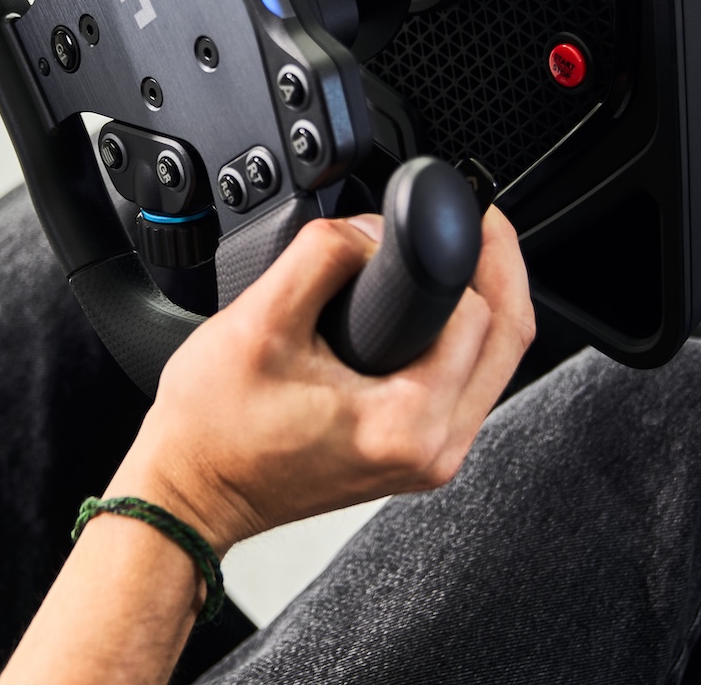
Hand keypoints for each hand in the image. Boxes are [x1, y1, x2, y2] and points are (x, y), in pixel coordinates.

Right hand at [106, 207, 534, 553]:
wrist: (192, 492)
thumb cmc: (212, 430)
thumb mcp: (258, 322)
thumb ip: (321, 257)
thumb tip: (368, 227)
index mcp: (405, 423)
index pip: (478, 316)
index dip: (465, 250)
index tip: (458, 209)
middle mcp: (433, 449)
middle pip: (509, 342)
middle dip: (500, 268)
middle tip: (476, 217)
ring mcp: (429, 457)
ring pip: (494, 365)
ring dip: (487, 304)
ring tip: (461, 250)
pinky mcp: (416, 453)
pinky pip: (468, 384)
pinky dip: (463, 338)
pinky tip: (439, 303)